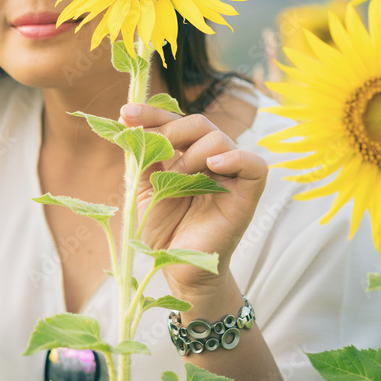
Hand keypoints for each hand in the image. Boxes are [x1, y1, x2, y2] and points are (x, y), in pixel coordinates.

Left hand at [119, 103, 267, 290]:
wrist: (176, 266)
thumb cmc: (162, 229)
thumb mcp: (143, 188)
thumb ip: (142, 157)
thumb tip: (128, 124)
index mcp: (186, 154)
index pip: (174, 121)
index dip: (152, 114)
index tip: (126, 114)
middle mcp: (210, 158)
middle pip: (198, 123)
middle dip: (169, 130)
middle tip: (153, 151)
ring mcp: (230, 174)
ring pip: (218, 138)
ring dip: (191, 155)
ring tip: (177, 181)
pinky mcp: (248, 194)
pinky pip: (254, 164)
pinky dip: (235, 158)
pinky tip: (212, 166)